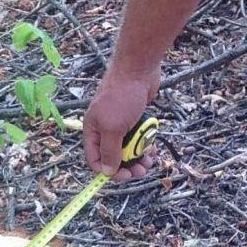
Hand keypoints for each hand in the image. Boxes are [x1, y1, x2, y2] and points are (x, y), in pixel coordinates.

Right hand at [83, 66, 160, 181]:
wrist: (139, 69)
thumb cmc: (121, 97)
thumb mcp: (112, 128)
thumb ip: (109, 152)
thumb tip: (106, 172)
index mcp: (93, 131)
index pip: (94, 159)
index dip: (107, 171)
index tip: (124, 176)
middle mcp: (104, 129)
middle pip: (113, 156)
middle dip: (127, 165)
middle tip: (141, 170)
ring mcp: (120, 124)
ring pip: (128, 149)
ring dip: (139, 157)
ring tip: (150, 160)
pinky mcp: (134, 119)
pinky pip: (138, 138)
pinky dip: (145, 144)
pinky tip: (153, 147)